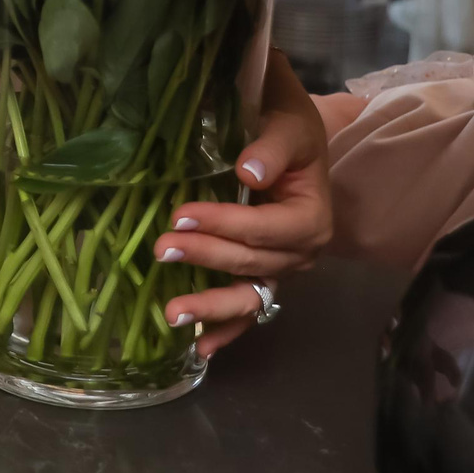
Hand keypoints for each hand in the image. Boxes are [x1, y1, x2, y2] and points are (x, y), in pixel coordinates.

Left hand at [157, 49, 332, 357]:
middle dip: (206, 257)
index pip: (266, 228)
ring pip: (248, 297)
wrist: (294, 137)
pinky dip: (225, 330)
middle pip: (252, 263)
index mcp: (312, 216)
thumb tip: (249, 170)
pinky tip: (198, 347)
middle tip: (161, 249)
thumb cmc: (290, 127)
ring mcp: (282, 270)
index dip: (225, 224)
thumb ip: (272, 147)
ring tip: (171, 314)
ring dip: (210, 307)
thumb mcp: (288, 125)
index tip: (181, 215)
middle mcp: (302, 252)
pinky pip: (247, 310)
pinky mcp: (263, 278)